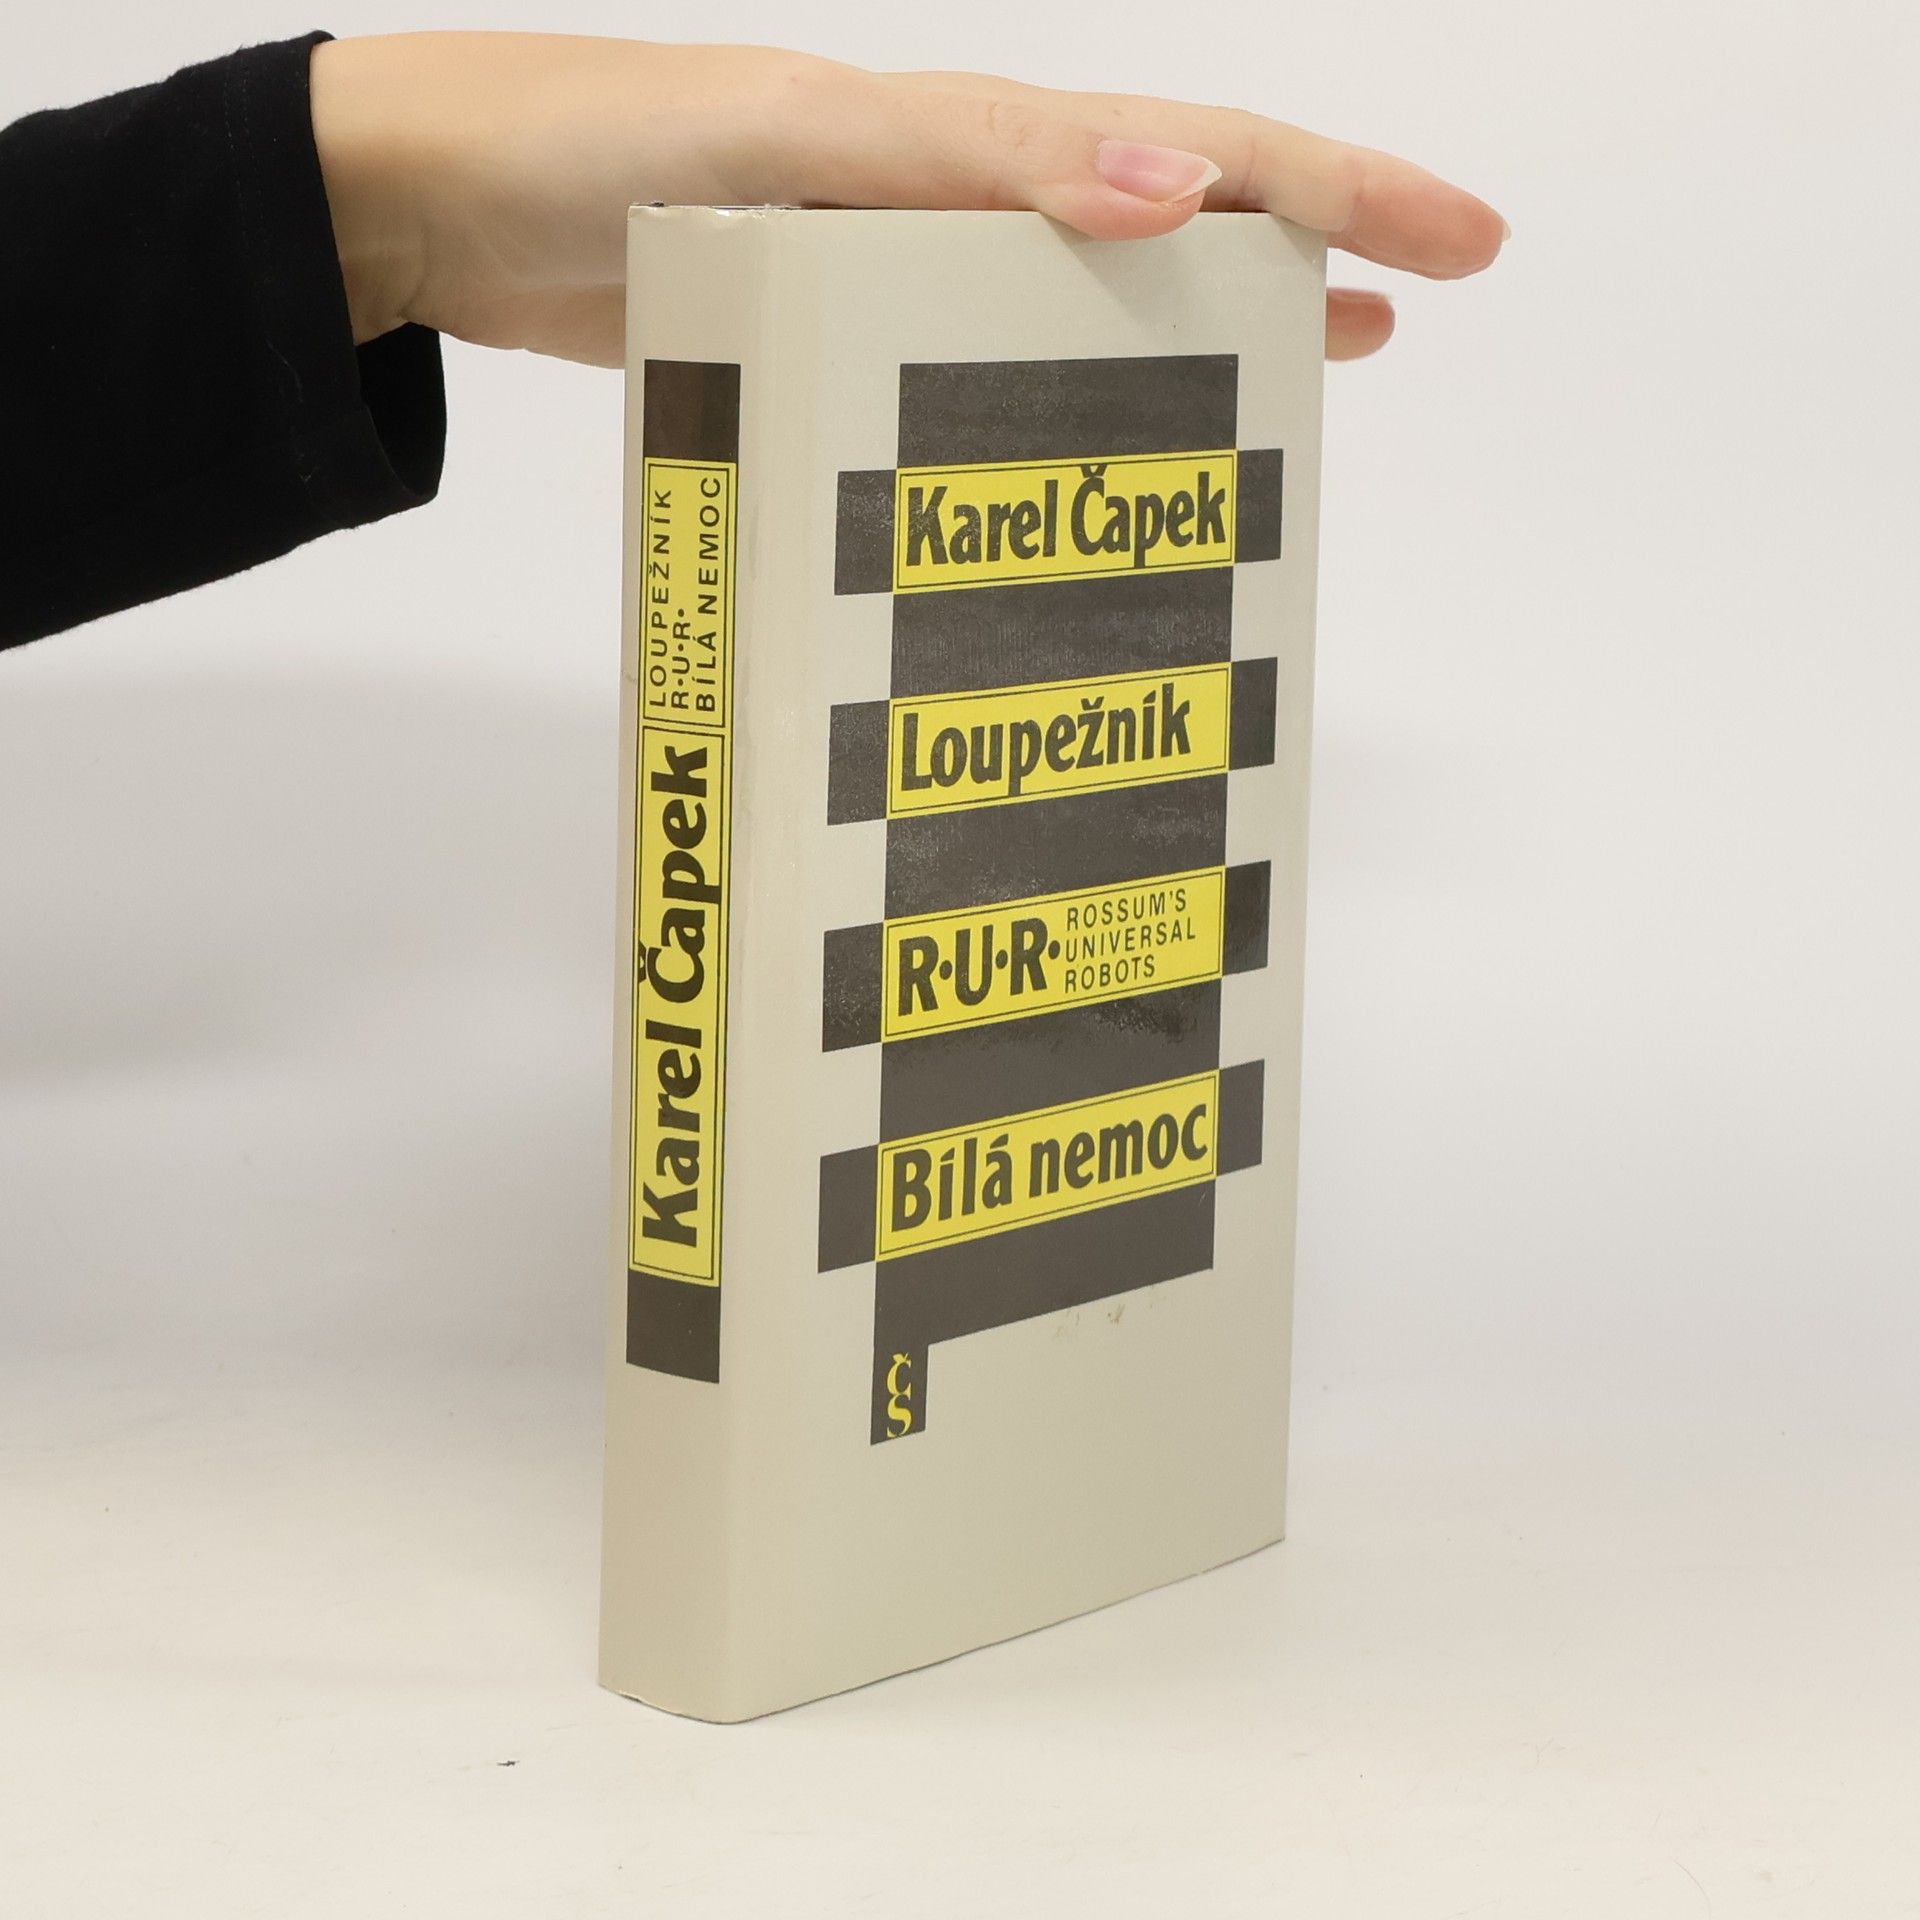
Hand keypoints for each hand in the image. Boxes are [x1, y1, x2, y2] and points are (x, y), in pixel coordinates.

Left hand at [311, 34, 1505, 368]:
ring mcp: (906, 269)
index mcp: (970, 141)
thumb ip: (967, 163)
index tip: (1460, 243)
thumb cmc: (602, 151)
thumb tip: (1159, 183)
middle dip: (1312, 248)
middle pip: (1174, 219)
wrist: (447, 206)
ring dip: (1213, 320)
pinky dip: (1068, 392)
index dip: (1335, 193)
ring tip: (1325, 363)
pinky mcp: (845, 337)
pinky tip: (1097, 435)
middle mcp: (958, 199)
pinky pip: (991, 363)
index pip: (1194, 156)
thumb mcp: (793, 143)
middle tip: (1429, 298)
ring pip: (1098, 295)